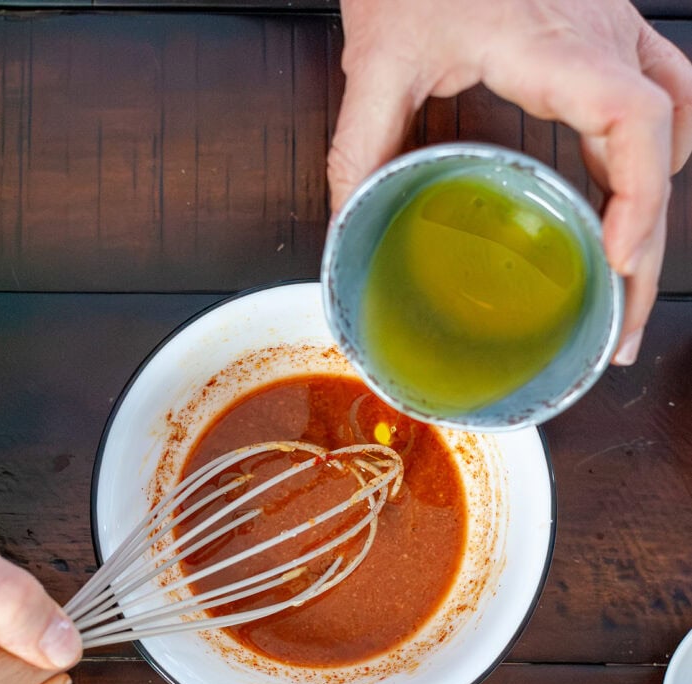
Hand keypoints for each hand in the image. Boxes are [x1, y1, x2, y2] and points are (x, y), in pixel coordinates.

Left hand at [328, 0, 691, 364]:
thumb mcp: (379, 55)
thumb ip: (361, 146)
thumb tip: (350, 229)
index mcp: (552, 44)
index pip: (632, 118)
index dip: (640, 197)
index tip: (618, 260)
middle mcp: (598, 37)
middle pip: (658, 150)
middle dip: (646, 247)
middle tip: (617, 325)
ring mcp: (610, 32)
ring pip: (671, 126)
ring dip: (657, 206)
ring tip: (626, 278)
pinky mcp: (603, 34)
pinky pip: (663, 93)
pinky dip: (657, 153)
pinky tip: (631, 197)